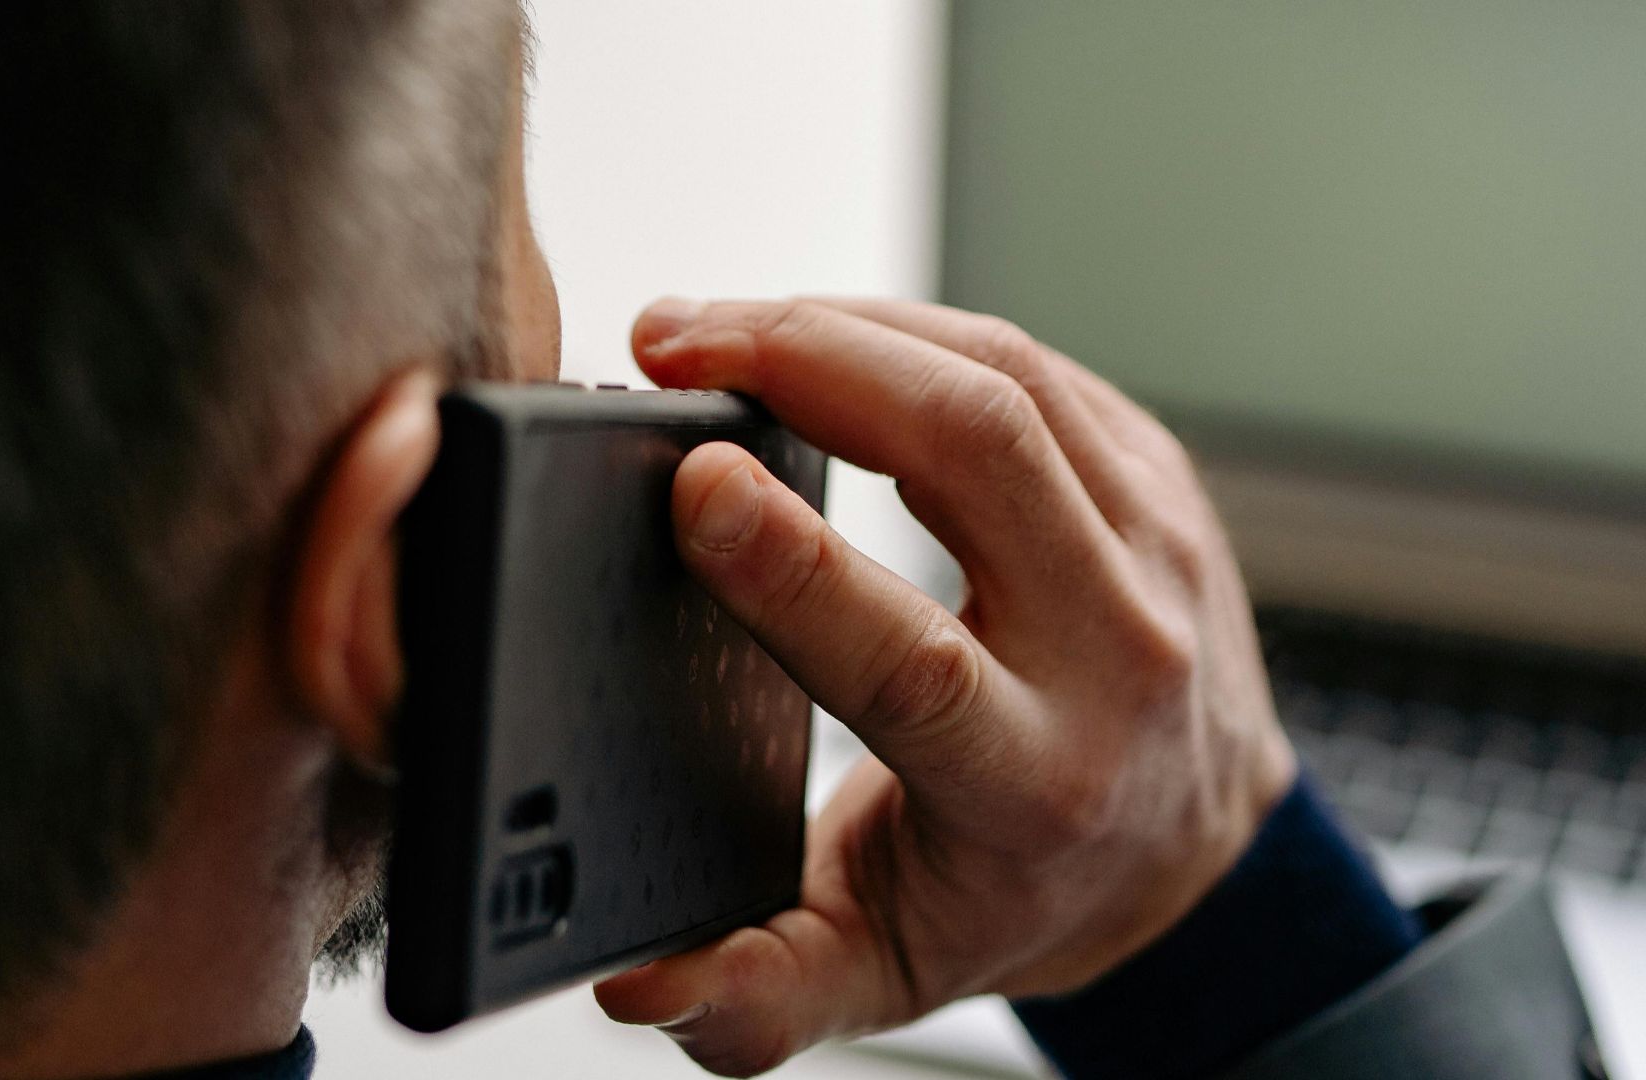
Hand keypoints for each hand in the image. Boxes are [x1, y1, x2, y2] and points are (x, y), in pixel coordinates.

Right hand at [592, 298, 1296, 1076]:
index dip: (794, 568)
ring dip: (845, 326)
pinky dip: (904, 329)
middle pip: (979, 449)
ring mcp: (1151, 545)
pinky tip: (813, 332)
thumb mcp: (888, 974)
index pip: (913, 659)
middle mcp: (1115, 649)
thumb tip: (643, 981)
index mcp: (1036, 781)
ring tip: (714, 327)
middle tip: (670, 344)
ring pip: (1006, 375)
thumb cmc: (1024, 900)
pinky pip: (1028, 363)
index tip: (692, 481)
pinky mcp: (1152, 474)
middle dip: (811, 362)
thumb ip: (761, 996)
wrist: (1190, 857)